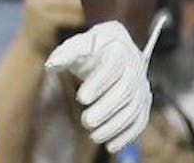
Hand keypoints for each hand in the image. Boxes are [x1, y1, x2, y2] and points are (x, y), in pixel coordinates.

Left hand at [45, 20, 152, 152]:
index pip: (112, 66)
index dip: (99, 83)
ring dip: (115, 125)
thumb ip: (64, 55)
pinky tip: (110, 146)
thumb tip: (50, 66)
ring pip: (133, 108)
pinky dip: (127, 135)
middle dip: (106, 109)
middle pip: (125, 90)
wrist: (115, 49)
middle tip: (85, 122)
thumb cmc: (91, 50)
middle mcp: (134, 68)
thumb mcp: (77, 46)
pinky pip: (139, 121)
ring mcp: (141, 86)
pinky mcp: (143, 103)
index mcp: (117, 50)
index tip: (80, 98)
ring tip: (93, 136)